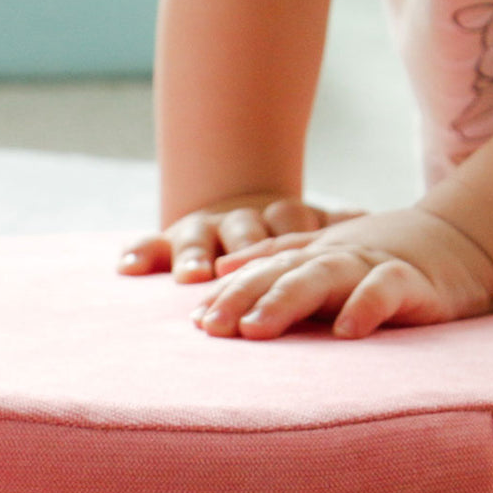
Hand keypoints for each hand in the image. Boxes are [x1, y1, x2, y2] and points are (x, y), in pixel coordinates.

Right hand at [118, 194, 360, 283]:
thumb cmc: (284, 234)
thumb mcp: (312, 227)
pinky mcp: (171, 243)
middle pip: (239, 228)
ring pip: (197, 237)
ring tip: (191, 277)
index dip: (287, 234)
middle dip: (238, 251)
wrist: (240, 218)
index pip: (285, 219)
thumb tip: (366, 216)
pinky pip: (151, 246)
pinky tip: (126, 267)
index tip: (291, 254)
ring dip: (192, 255)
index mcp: (279, 215)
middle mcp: (239, 219)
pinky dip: (140, 253)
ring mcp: (203, 230)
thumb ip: (335, 222)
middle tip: (248, 273)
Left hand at [192, 207, 492, 338]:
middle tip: (210, 328)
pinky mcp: (413, 280)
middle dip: (242, 298)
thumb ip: (276, 262)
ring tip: (256, 330)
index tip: (195, 323)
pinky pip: (386, 289)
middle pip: (279, 271)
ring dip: (286, 301)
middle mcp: (334, 256)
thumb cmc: (387, 259)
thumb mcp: (326, 258)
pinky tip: (346, 332)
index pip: (261, 270)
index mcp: (312, 255)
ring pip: (322, 276)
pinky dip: (366, 306)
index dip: (227, 293)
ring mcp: (371, 264)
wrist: (465, 239)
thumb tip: (220, 270)